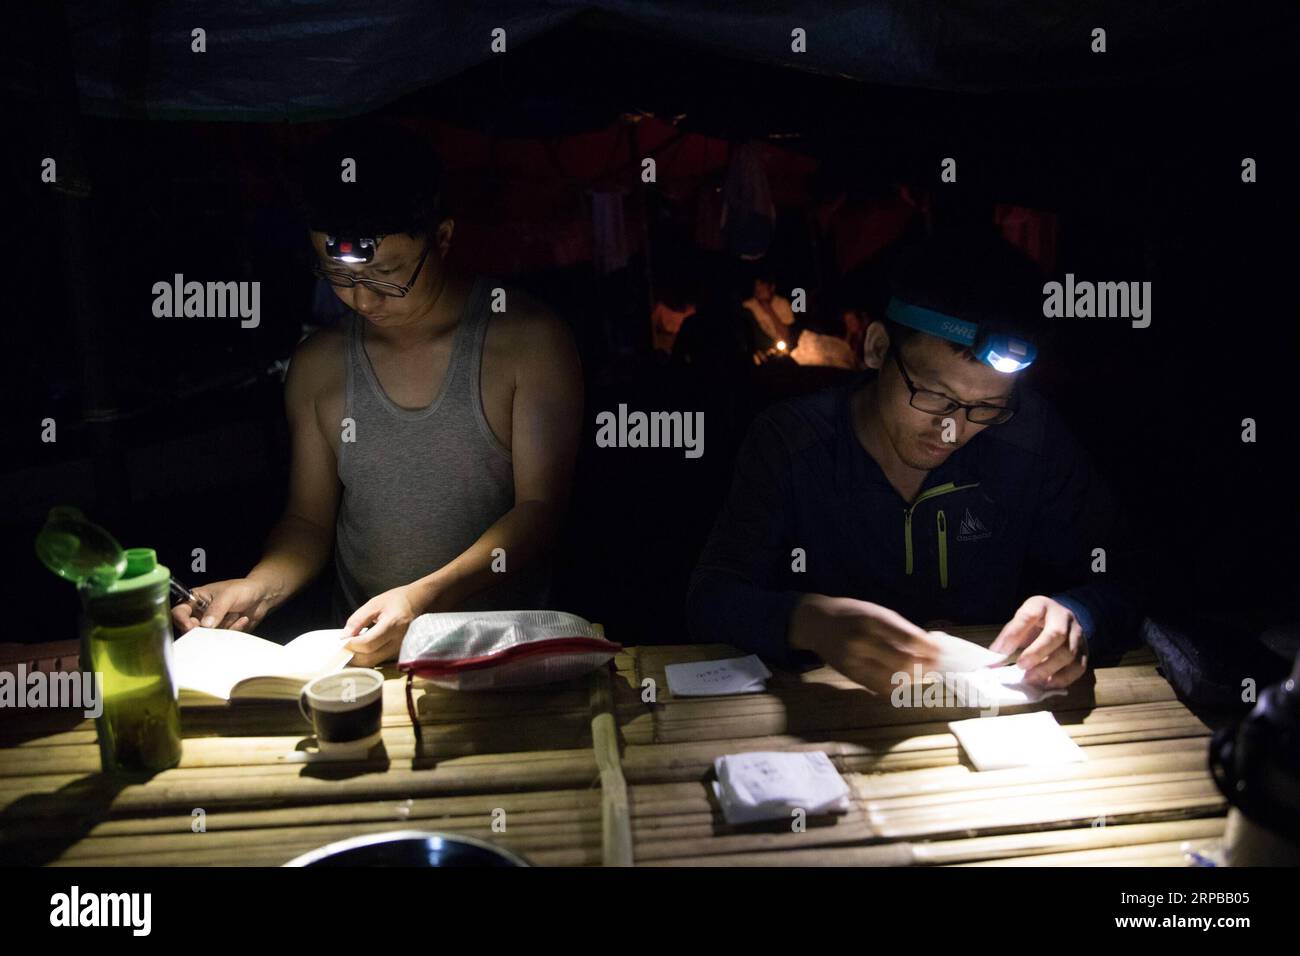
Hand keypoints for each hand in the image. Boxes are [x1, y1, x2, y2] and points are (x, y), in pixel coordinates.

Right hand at [172, 578, 273, 632]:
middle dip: (203, 630)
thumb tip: (205, 625)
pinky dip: (233, 631)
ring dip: (223, 629)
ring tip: (235, 616)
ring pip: (207, 636)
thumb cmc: (243, 590)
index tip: (191, 627)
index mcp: (195, 600)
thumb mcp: (228, 596)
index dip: (182, 620)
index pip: (179, 611)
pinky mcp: (221, 633)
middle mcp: (200, 614)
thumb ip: (216, 609)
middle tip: (215, 627)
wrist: (262, 597)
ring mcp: (210, 625)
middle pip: (189, 629)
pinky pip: (222, 639)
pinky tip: (242, 620)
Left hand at [343, 585, 421, 666]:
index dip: (351, 644)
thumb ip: (357, 620)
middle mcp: (398, 641)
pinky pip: (379, 661)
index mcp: (393, 624)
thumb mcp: (374, 603)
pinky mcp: (399, 654)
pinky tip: (361, 650)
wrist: (419, 603)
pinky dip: (366, 658)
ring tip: (351, 648)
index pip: (368, 643)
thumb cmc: (397, 600)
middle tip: (342, 648)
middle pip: (369, 658)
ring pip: (373, 663)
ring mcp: (400, 650)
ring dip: (358, 659)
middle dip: (352, 655)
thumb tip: (343, 637)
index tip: (342, 640)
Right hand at [789, 595, 942, 693]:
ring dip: (913, 678)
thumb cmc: (852, 614)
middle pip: (903, 661)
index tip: (940, 651)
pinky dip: (897, 686)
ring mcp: (855, 660)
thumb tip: (930, 646)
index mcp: (872, 620)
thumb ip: (900, 628)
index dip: (928, 648)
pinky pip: (880, 687)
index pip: (908, 638)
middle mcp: (862, 640)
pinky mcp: (851, 675)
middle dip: (924, 666)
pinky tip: (905, 682)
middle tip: (935, 666)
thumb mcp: (876, 612)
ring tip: (924, 675)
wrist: (817, 623)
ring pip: (893, 678)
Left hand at [990, 595, 1088, 688]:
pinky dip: (1062, 678)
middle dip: (1037, 653)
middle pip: (1056, 634)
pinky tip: (1047, 684)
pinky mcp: (1085, 651)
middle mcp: (1063, 617)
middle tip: (1021, 666)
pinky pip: (1078, 667)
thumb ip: (1007, 638)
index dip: (1015, 633)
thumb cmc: (1036, 623)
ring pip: (1069, 653)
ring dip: (1048, 668)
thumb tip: (993, 657)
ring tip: (1030, 678)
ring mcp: (1078, 635)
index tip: (1002, 650)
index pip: (1029, 615)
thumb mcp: (1020, 623)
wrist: (1062, 620)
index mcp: (1042, 605)